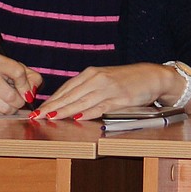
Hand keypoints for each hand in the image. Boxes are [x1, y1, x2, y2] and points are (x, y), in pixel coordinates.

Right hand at [0, 53, 41, 114]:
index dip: (26, 86)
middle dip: (19, 102)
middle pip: (10, 95)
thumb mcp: (18, 71)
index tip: (27, 92)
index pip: (18, 73)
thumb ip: (33, 79)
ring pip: (3, 107)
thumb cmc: (0, 77)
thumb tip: (30, 94)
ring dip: (10, 109)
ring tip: (7, 103)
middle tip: (18, 101)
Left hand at [35, 63, 173, 120]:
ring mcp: (109, 89)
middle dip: (52, 107)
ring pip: (82, 101)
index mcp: (92, 73)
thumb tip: (67, 102)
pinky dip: (88, 112)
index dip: (51, 99)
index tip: (38, 109)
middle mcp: (98, 79)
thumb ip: (87, 88)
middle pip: (70, 95)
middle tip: (37, 116)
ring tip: (51, 117)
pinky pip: (101, 107)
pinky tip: (78, 117)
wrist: (153, 76)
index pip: (66, 88)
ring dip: (65, 111)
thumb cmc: (128, 79)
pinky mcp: (120, 99)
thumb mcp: (105, 79)